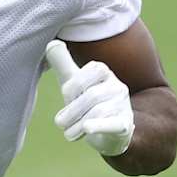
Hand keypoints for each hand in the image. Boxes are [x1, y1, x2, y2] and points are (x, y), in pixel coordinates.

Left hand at [45, 40, 135, 156]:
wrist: (108, 132)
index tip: (66, 100)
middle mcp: (117, 85)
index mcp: (102, 71)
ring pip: (98, 112)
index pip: (81, 78)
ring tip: (69, 133)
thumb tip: (51, 42)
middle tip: (61, 123)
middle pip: (90, 96)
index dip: (70, 91)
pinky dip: (99, 126)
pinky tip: (88, 129)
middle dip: (71, 111)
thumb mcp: (73, 82)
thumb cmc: (87, 103)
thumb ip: (62, 63)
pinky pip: (114, 124)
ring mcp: (122, 105)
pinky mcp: (124, 125)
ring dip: (77, 125)